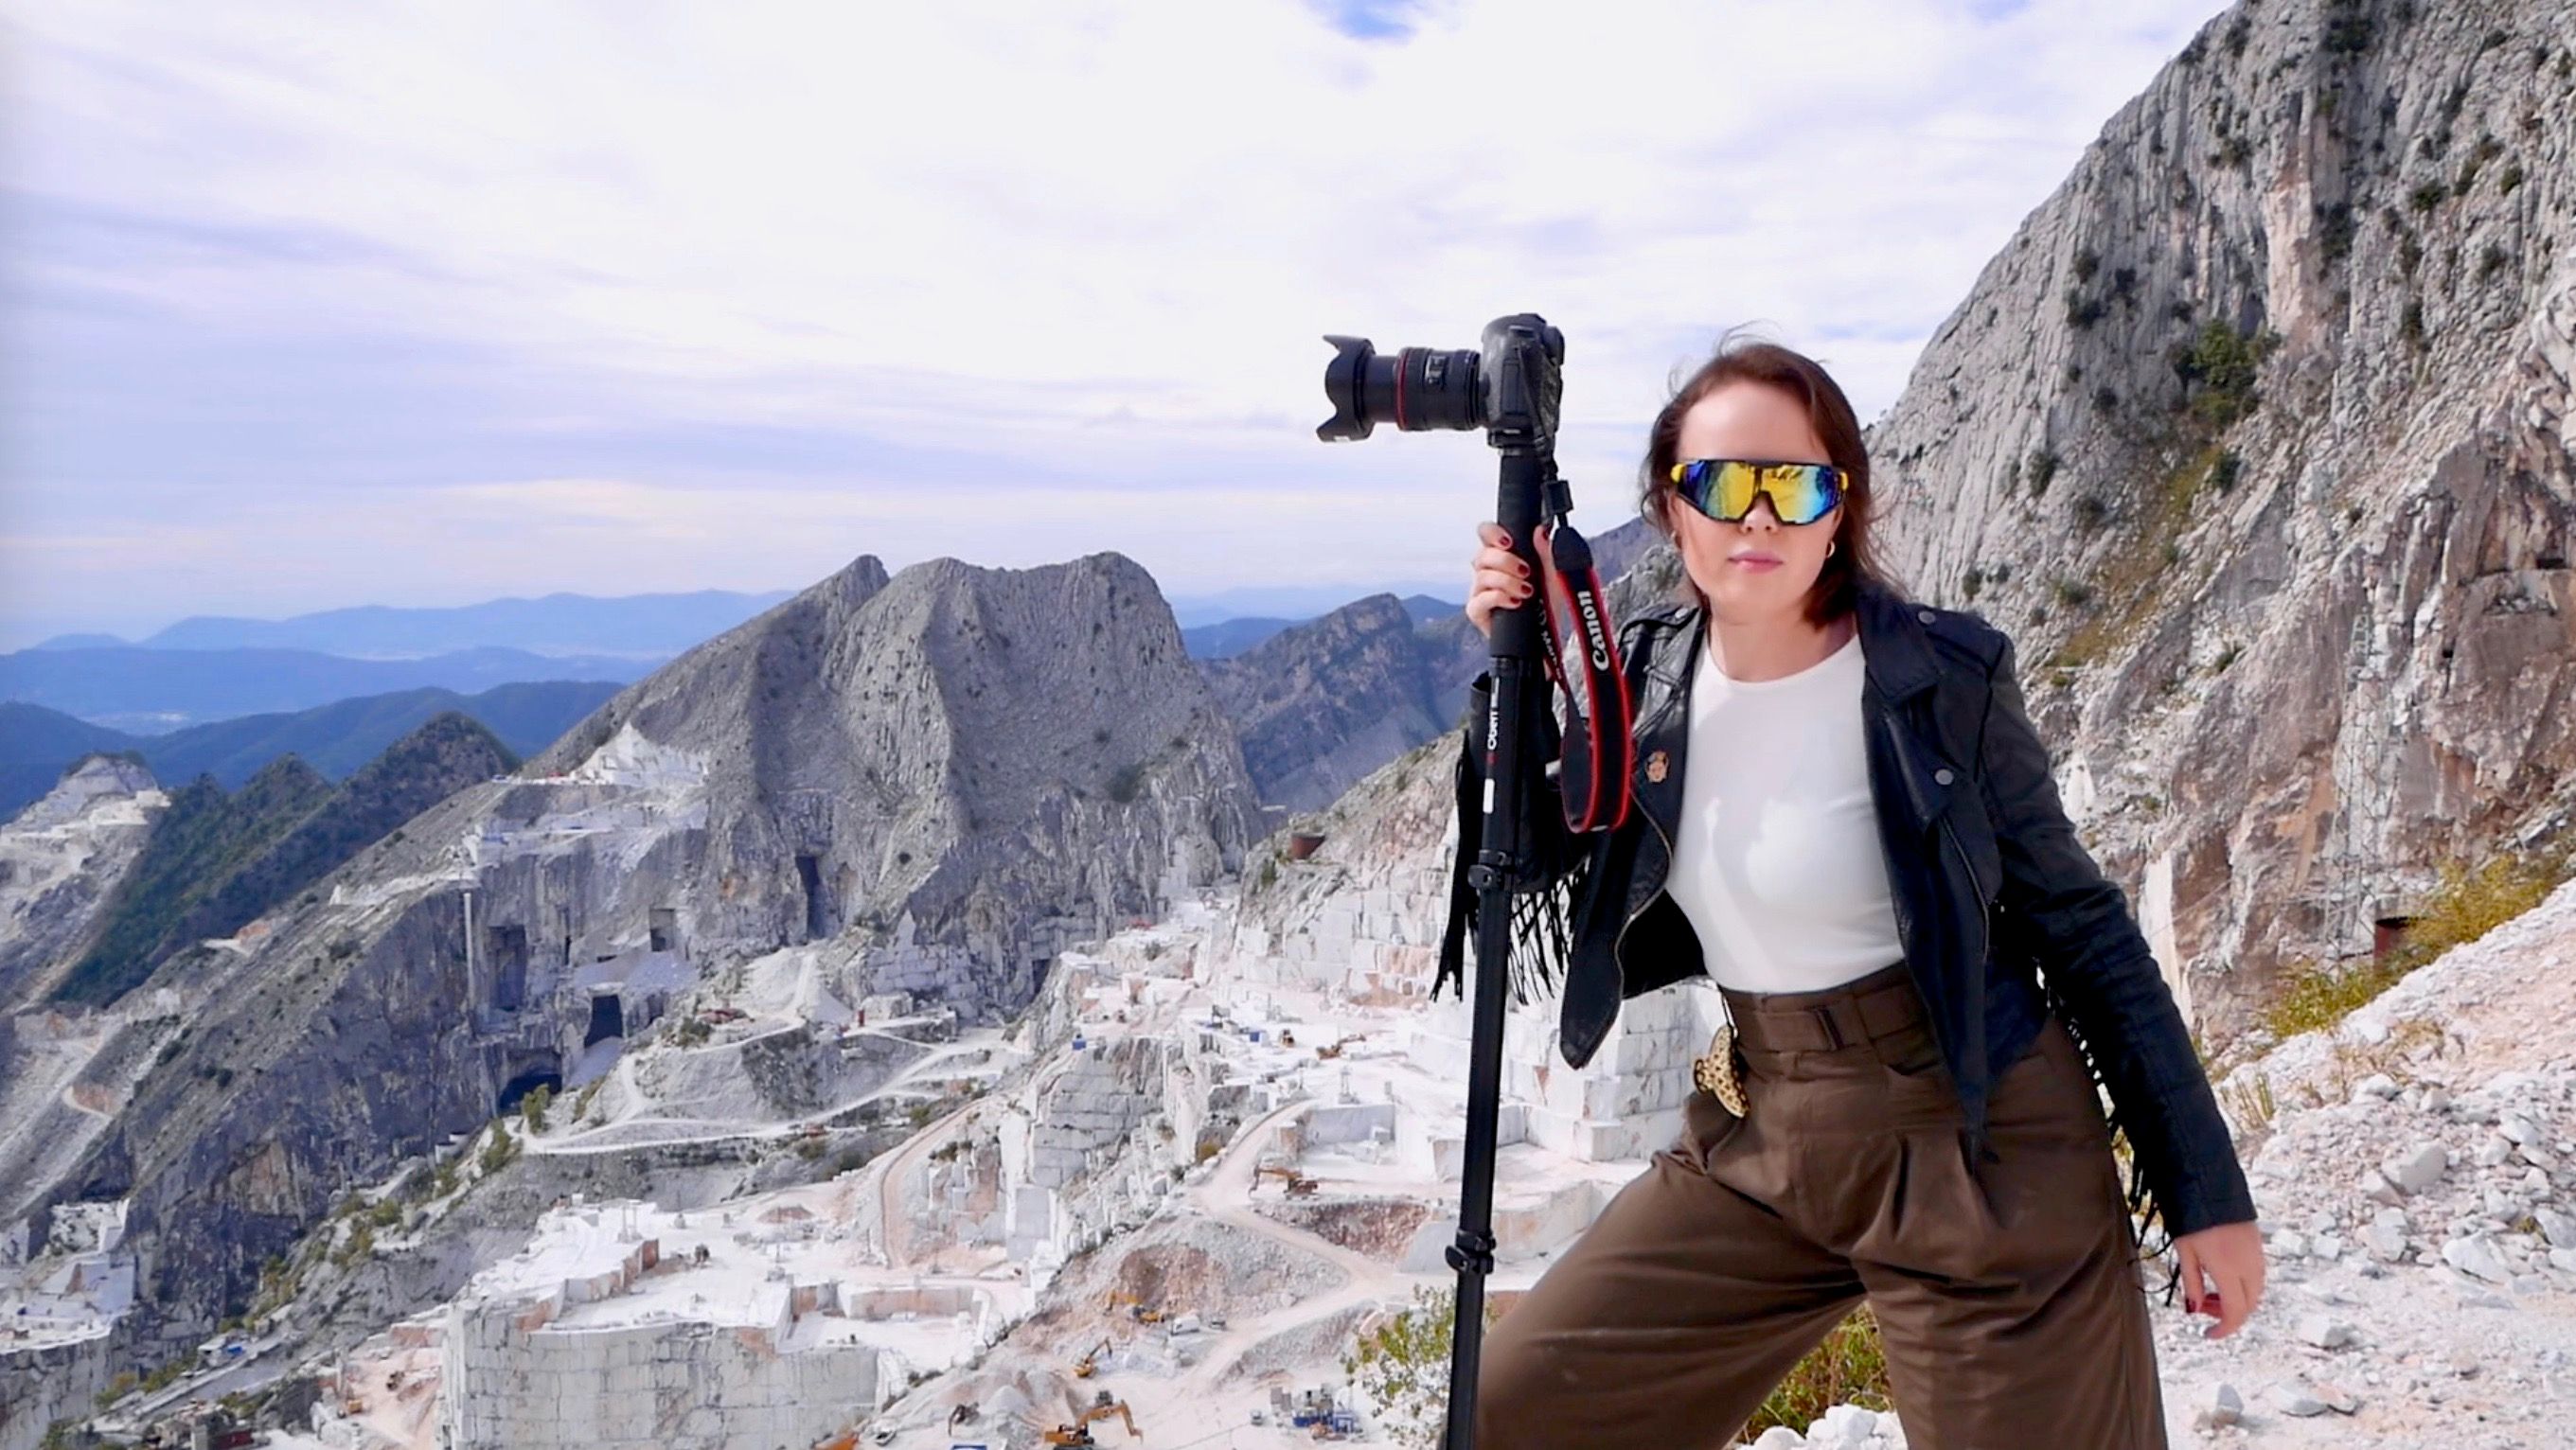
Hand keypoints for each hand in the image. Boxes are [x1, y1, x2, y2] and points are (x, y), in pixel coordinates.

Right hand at [1464, 520, 1559, 639]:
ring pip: (1482, 576)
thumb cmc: (1547, 603)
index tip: (1509, 541)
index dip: (1492, 533)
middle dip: (1505, 561)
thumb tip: (1540, 530)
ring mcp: (1480, 592)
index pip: (1486, 534)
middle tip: (1526, 571)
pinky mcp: (1477, 612)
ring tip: (1527, 591)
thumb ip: (1546, 552)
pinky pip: (1479, 600)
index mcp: (1502, 556)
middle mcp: (1488, 571)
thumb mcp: (1553, 575)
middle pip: (1482, 554)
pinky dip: (1498, 598)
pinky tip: (1515, 602)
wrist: (1547, 636)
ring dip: (1507, 581)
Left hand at [2174, 1219, 2264, 1337]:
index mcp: (2229, 1270)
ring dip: (2236, 1299)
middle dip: (2228, 1315)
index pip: (2235, 1313)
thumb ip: (2192, 1283)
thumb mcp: (2184, 1252)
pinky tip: (2223, 1276)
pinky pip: (2256, 1275)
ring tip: (2210, 1291)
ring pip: (2254, 1291)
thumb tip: (2195, 1309)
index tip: (2209, 1334)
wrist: (2209, 1185)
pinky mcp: (2258, 1244)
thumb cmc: (2192, 1215)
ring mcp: (2257, 1254)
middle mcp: (2249, 1265)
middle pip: (2248, 1305)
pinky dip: (2242, 1285)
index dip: (2223, 1329)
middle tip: (2204, 1308)